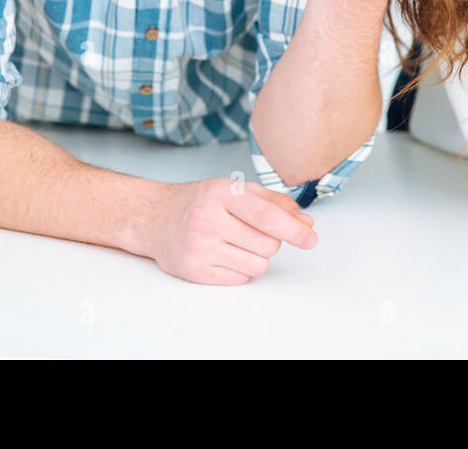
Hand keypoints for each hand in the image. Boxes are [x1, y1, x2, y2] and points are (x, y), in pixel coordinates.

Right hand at [144, 177, 317, 284]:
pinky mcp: (195, 271)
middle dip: (270, 241)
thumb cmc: (201, 202)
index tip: (311, 238)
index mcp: (220, 192)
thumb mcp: (235, 189)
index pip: (266, 216)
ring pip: (258, 265)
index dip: (294, 229)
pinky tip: (223, 253)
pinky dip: (240, 268)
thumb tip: (305, 223)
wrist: (156, 218)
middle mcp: (207, 220)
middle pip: (268, 245)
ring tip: (234, 241)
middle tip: (250, 230)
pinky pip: (241, 278)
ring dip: (256, 256)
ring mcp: (200, 248)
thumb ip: (274, 203)